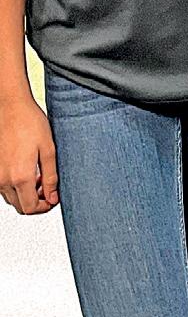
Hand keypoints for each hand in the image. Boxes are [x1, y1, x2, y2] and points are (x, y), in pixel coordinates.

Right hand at [0, 96, 59, 214]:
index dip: (44, 208)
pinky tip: (27, 169)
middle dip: (36, 201)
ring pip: (11, 198)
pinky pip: (3, 187)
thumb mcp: (49, 149)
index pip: (30, 208)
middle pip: (20, 206)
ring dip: (25, 193)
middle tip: (48, 186)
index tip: (53, 199)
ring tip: (39, 175)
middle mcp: (4, 180)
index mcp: (20, 177)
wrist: (10, 107)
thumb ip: (51, 176)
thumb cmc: (30, 123)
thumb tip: (53, 197)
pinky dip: (16, 185)